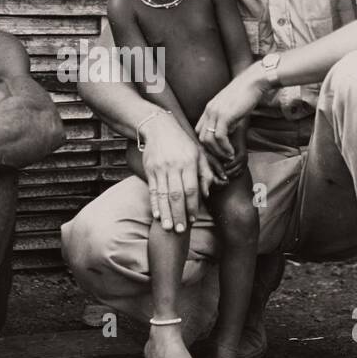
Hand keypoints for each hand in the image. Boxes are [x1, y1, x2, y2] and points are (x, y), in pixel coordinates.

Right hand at [139, 112, 210, 231]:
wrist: (159, 127)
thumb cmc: (183, 143)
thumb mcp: (199, 153)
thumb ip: (205, 173)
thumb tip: (207, 194)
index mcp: (188, 163)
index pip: (191, 189)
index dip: (193, 206)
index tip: (194, 219)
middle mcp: (174, 167)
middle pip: (177, 194)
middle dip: (179, 214)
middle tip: (181, 230)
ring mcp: (160, 169)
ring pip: (163, 194)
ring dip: (165, 213)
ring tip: (167, 227)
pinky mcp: (150, 170)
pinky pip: (153, 189)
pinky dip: (154, 203)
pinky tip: (156, 215)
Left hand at [195, 67, 265, 162]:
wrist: (254, 82)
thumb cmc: (246, 94)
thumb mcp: (232, 108)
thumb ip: (227, 120)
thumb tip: (227, 133)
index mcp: (209, 109)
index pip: (200, 130)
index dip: (207, 144)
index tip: (218, 152)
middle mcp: (209, 111)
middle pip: (201, 137)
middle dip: (211, 151)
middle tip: (222, 158)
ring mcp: (215, 113)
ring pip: (208, 140)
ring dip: (218, 152)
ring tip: (228, 157)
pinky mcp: (225, 115)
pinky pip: (219, 137)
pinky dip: (225, 148)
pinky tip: (232, 152)